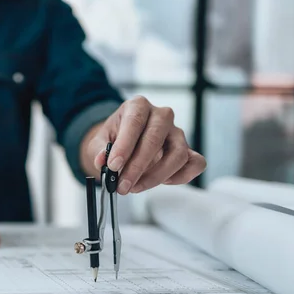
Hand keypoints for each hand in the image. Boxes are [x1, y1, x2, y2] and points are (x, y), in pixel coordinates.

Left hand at [86, 96, 206, 193]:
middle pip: (155, 138)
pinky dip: (181, 176)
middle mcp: (161, 116)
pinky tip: (163, 182)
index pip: (134, 122)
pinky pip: (195, 163)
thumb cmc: (113, 141)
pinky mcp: (187, 150)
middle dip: (137, 166)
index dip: (124, 146)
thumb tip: (102, 159)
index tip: (113, 166)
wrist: (123, 146)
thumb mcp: (98, 142)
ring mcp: (177, 133)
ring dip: (156, 176)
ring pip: (177, 154)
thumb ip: (99, 150)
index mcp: (138, 106)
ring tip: (135, 187)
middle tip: (122, 185)